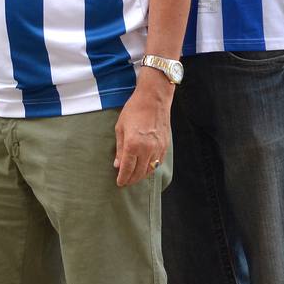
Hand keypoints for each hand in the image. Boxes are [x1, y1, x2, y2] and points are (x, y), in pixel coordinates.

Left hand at [113, 68, 172, 186]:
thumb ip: (119, 148)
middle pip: (139, 172)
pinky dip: (151, 168)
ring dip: (141, 176)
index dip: (123, 178)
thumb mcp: (120, 128)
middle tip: (125, 182)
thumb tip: (118, 164)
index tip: (119, 183)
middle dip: (131, 179)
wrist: (154, 99)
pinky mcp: (165, 146)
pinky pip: (158, 162)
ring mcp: (158, 148)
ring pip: (150, 170)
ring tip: (134, 177)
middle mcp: (147, 149)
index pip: (127, 168)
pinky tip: (145, 168)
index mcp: (133, 145)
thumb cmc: (134, 110)